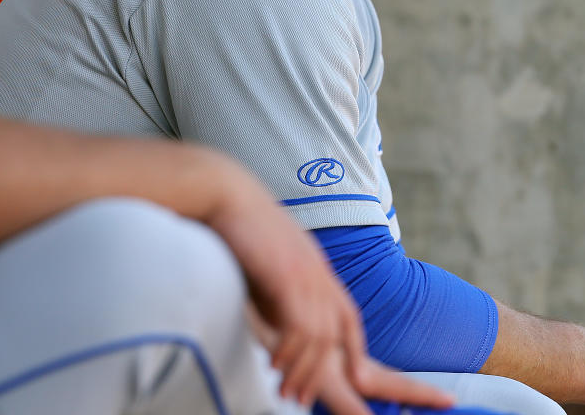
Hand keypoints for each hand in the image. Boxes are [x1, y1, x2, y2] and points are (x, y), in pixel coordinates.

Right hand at [205, 158, 450, 411]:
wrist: (224, 191)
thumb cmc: (239, 226)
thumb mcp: (270, 260)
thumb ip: (282, 284)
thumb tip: (278, 309)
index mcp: (317, 271)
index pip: (348, 318)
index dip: (355, 350)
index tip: (360, 379)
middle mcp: (319, 275)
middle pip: (342, 334)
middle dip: (337, 374)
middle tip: (314, 403)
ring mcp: (307, 275)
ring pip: (321, 338)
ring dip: (305, 372)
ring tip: (290, 395)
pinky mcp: (288, 276)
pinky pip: (300, 327)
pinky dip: (291, 353)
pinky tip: (276, 368)